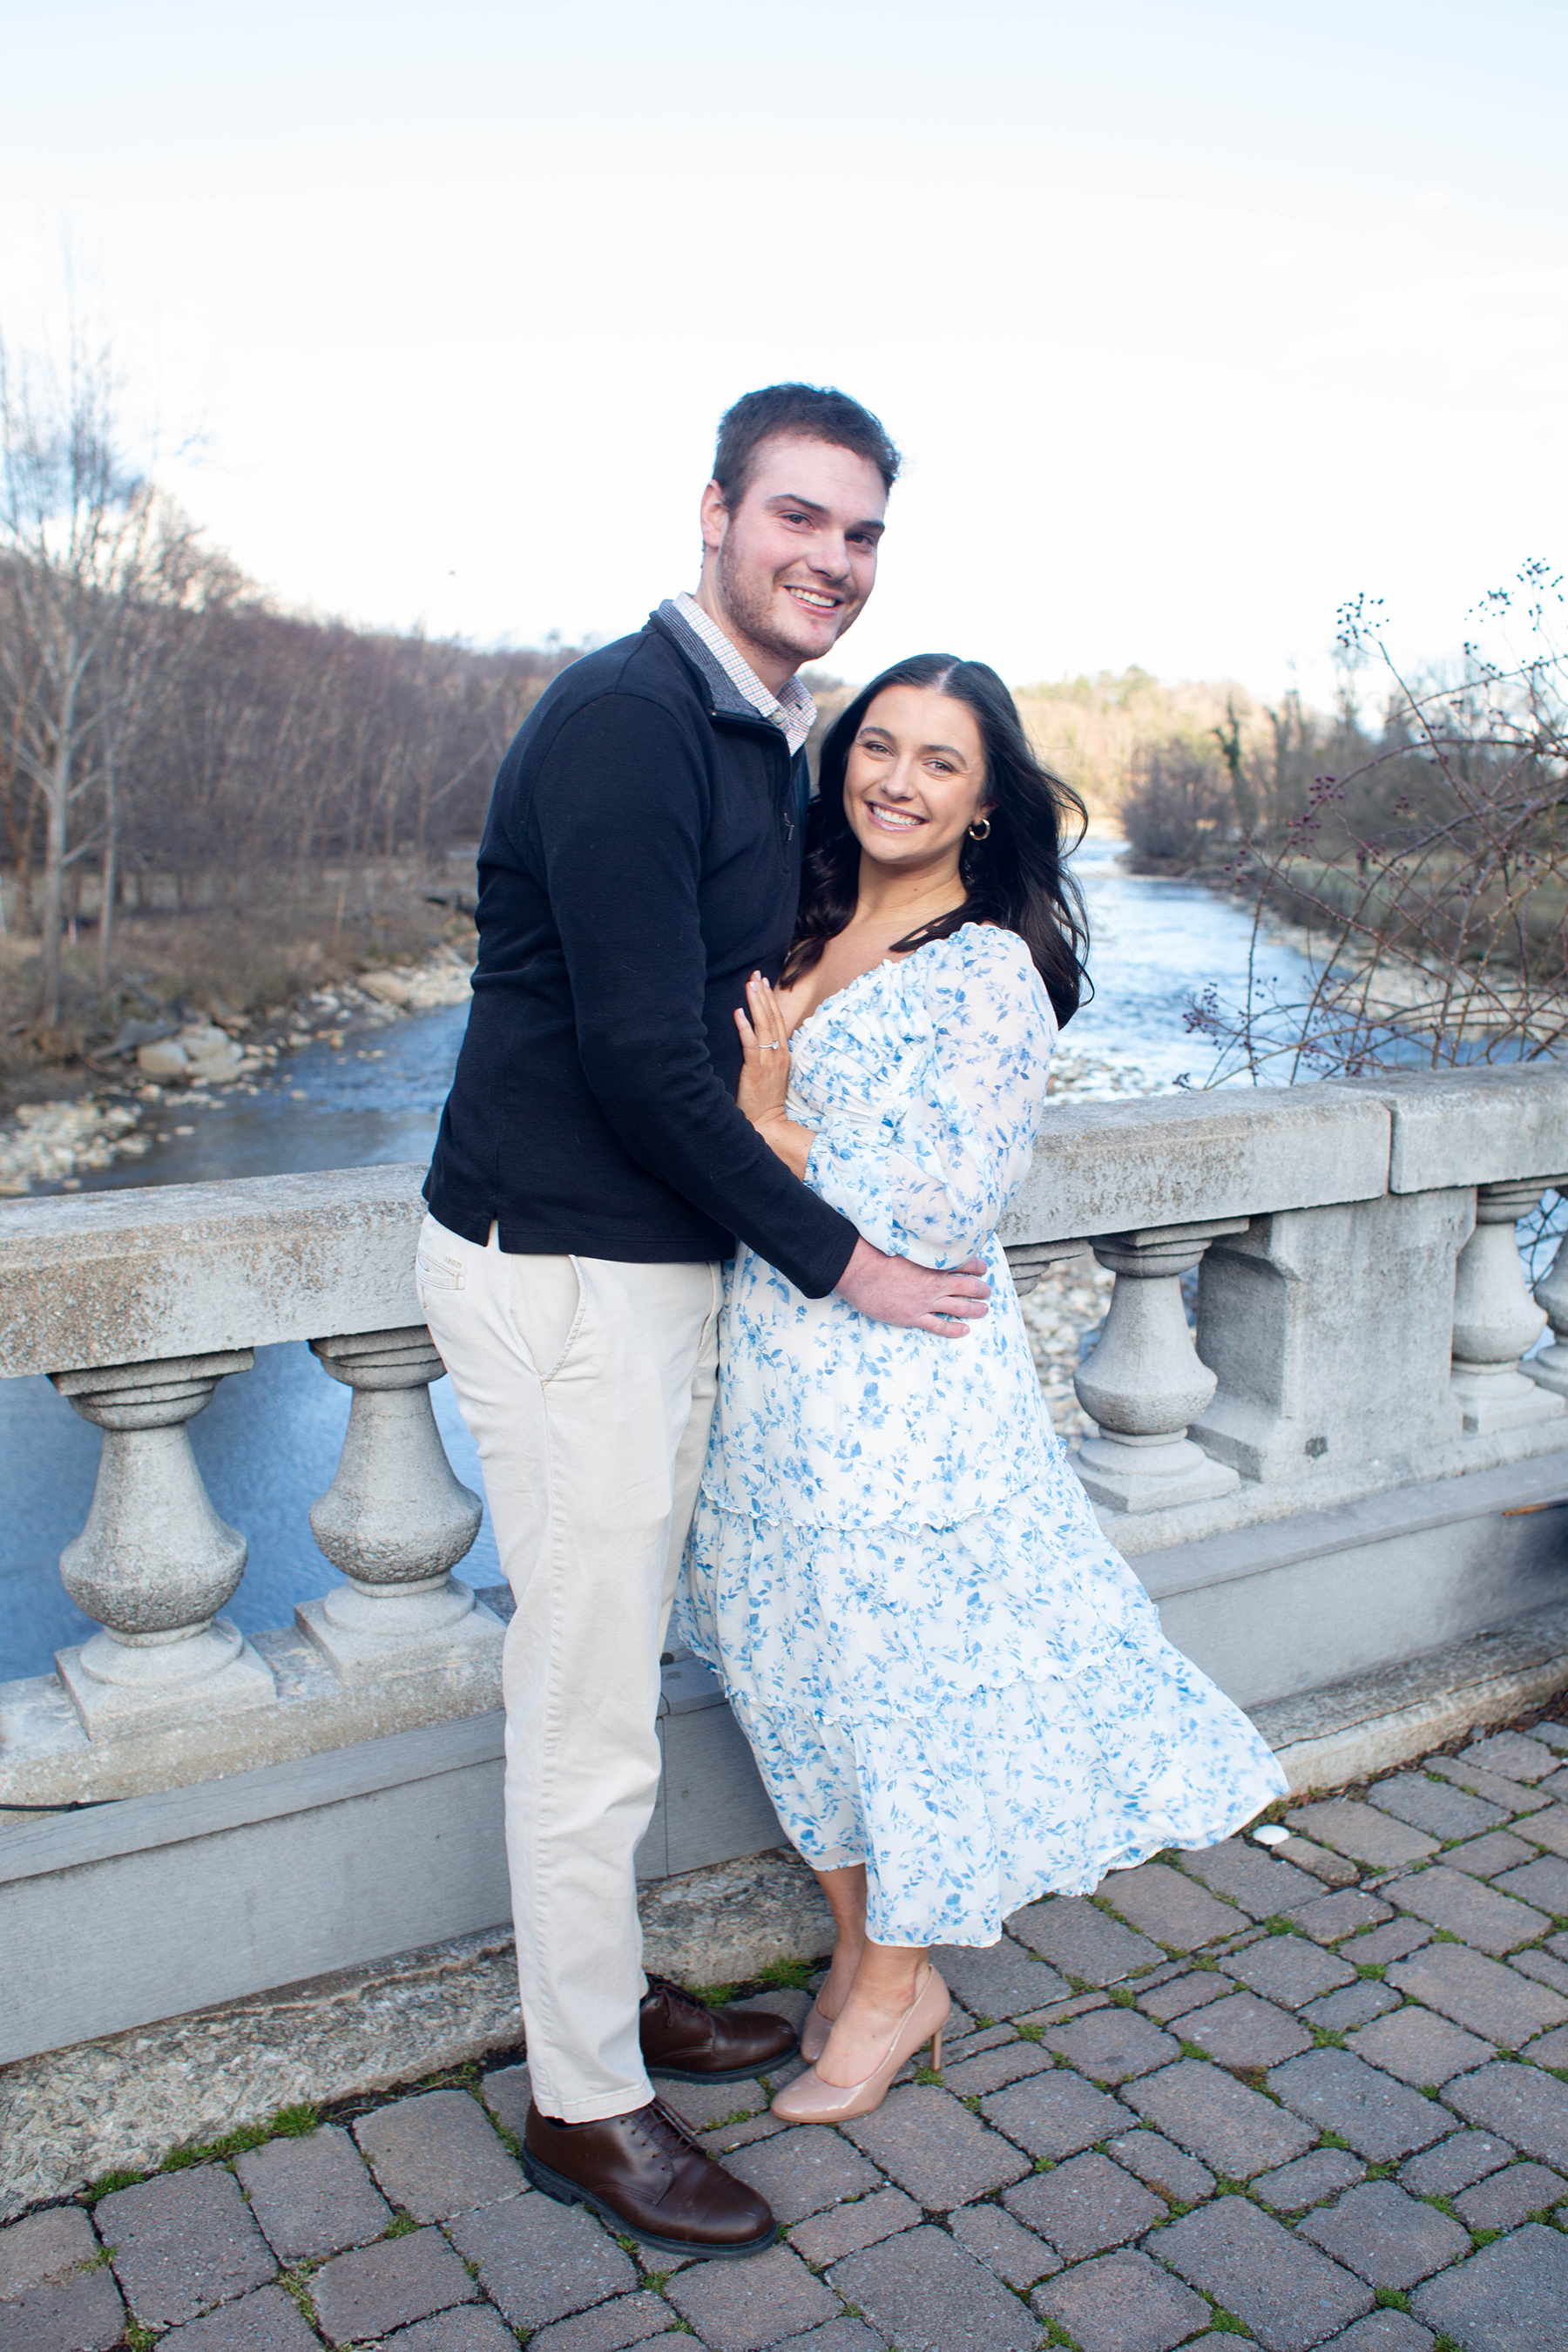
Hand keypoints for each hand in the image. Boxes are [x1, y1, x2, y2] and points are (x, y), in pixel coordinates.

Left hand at [736, 972, 814, 1178]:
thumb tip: (759, 1038)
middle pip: (773, 1017)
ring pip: (764, 1025)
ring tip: (750, 984)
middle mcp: (779, 1054)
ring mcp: (769, 1061)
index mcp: (783, 1053)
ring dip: (756, 1003)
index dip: (771, 1000)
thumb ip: (768, 1054)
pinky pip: (750, 1044)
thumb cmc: (765, 1100)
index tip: (764, 982)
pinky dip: (745, 1027)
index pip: (778, 1020)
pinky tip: (738, 1013)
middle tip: (757, 974)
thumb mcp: (771, 1073)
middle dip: (764, 994)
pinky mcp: (756, 1070)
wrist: (768, 1123)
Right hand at [835, 1237, 990, 1337]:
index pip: (966, 1263)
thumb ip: (918, 1243)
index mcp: (933, 1262)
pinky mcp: (914, 1316)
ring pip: (961, 1308)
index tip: (982, 1268)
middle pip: (969, 1287)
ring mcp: (926, 1301)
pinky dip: (955, 1330)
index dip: (978, 1266)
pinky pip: (941, 1326)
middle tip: (987, 1291)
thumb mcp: (903, 1241)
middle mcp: (935, 1282)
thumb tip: (923, 1236)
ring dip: (976, 1309)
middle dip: (982, 1289)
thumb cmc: (876, 1252)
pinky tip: (964, 1331)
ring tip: (984, 1310)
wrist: (859, 1271)